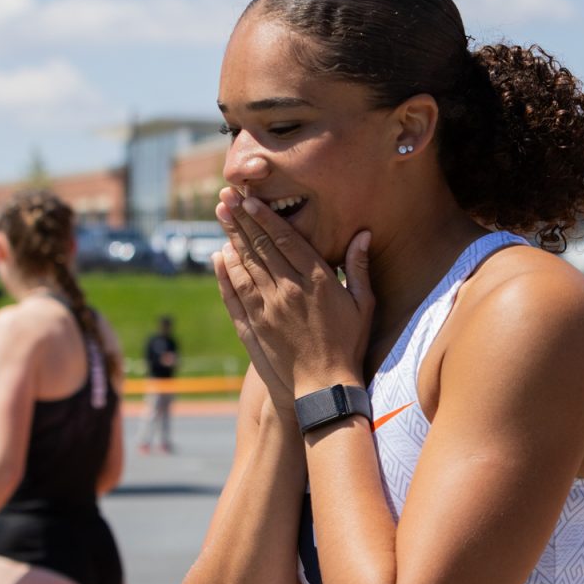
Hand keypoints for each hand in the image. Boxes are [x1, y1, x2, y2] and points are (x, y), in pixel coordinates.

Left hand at [212, 187, 374, 408]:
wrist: (324, 387)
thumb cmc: (349, 344)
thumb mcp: (364, 304)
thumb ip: (359, 267)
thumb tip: (364, 234)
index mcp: (318, 281)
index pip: (286, 240)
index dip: (266, 217)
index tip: (251, 199)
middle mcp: (289, 290)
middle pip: (260, 247)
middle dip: (241, 219)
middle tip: (225, 196)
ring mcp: (268, 308)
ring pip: (245, 265)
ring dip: (230, 238)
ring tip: (220, 215)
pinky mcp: (255, 326)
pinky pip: (236, 293)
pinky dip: (225, 272)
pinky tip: (219, 255)